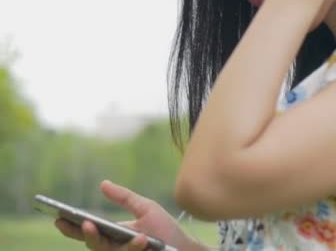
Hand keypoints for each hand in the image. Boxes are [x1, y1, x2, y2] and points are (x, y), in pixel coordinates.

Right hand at [55, 180, 200, 250]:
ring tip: (130, 234)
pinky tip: (142, 239)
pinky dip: (135, 248)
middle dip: (88, 236)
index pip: (88, 232)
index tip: (58, 218)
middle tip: (86, 225)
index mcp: (114, 234)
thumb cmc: (164, 228)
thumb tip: (103, 184)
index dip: (72, 228)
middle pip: (95, 245)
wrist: (184, 247)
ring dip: (121, 244)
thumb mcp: (145, 208)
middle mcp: (115, 248)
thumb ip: (124, 198)